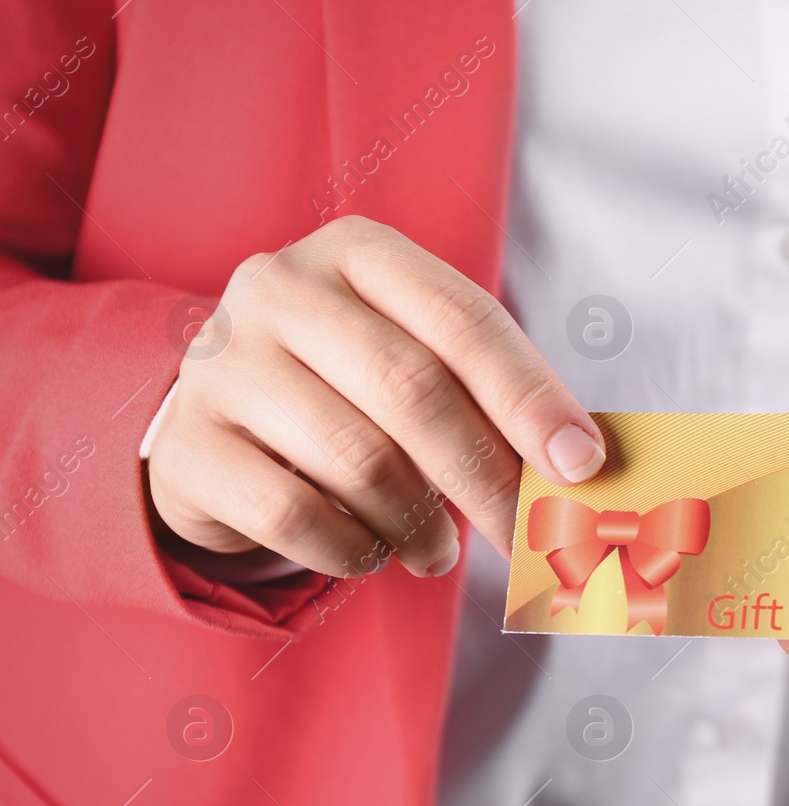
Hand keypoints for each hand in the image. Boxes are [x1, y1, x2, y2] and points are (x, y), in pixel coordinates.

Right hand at [147, 215, 604, 578]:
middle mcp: (280, 289)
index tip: (581, 464)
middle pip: (412, 389)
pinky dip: (355, 551)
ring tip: (435, 550)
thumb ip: (491, 398)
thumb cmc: (349, 390)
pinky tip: (371, 552)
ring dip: (419, 523)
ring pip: (358, 460)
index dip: (530, 397)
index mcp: (357, 253)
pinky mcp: (190, 447)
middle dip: (485, 476)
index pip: (463, 320)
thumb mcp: (417, 362)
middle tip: (519, 534)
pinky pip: (297, 517)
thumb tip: (581, 468)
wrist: (217, 424)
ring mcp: (222, 363)